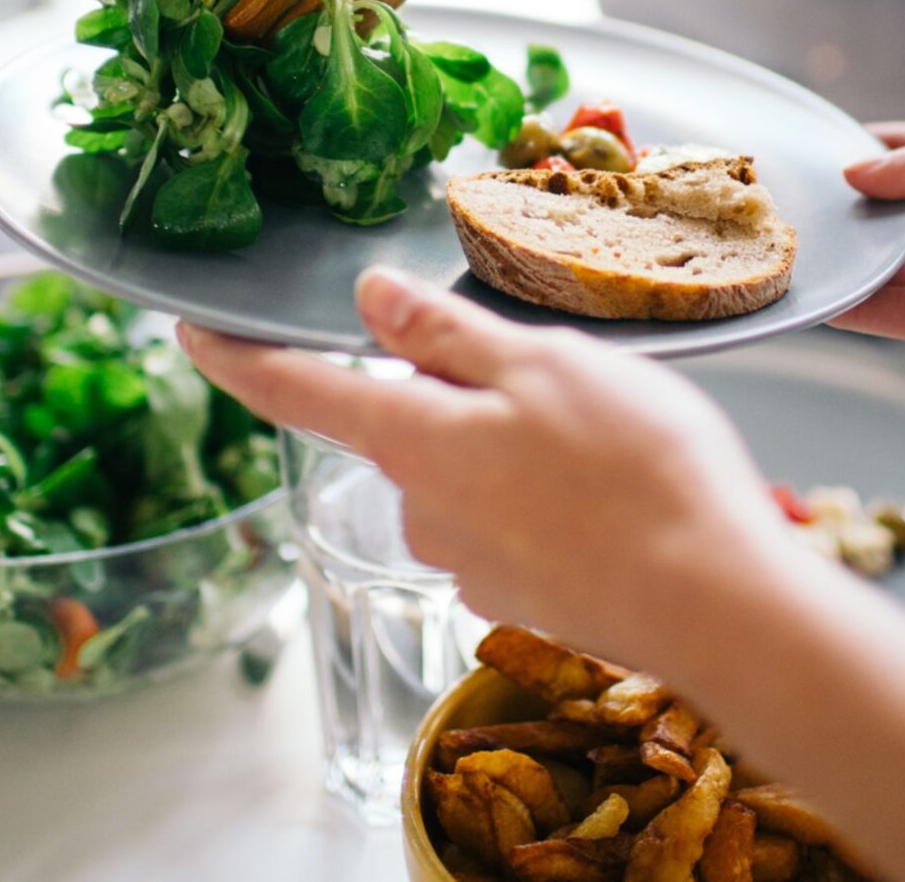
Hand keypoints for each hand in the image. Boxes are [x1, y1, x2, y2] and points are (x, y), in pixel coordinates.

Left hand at [179, 269, 791, 666]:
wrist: (716, 605)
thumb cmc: (639, 473)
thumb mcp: (543, 365)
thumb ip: (446, 336)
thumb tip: (368, 298)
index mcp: (414, 442)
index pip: (295, 391)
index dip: (235, 357)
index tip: (189, 330)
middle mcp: (423, 511)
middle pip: (406, 425)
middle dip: (456, 391)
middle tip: (551, 367)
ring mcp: (471, 563)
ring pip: (468, 473)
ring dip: (514, 445)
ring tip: (610, 432)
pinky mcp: (522, 595)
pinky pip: (515, 520)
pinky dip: (551, 496)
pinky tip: (617, 490)